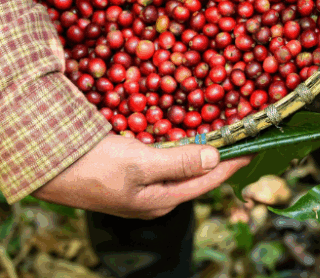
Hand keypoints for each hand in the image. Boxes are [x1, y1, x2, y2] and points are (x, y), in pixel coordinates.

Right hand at [32, 133, 251, 218]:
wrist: (49, 165)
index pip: (208, 181)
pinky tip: (188, 134)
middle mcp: (157, 196)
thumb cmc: (94, 167)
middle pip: (198, 176)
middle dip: (221, 157)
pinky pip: (166, 159)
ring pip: (183, 166)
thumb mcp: (140, 164)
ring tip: (224, 134)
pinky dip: (181, 146)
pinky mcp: (133, 172)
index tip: (254, 148)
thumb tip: (216, 158)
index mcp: (162, 200)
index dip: (233, 164)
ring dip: (202, 151)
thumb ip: (179, 162)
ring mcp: (144, 186)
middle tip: (242, 137)